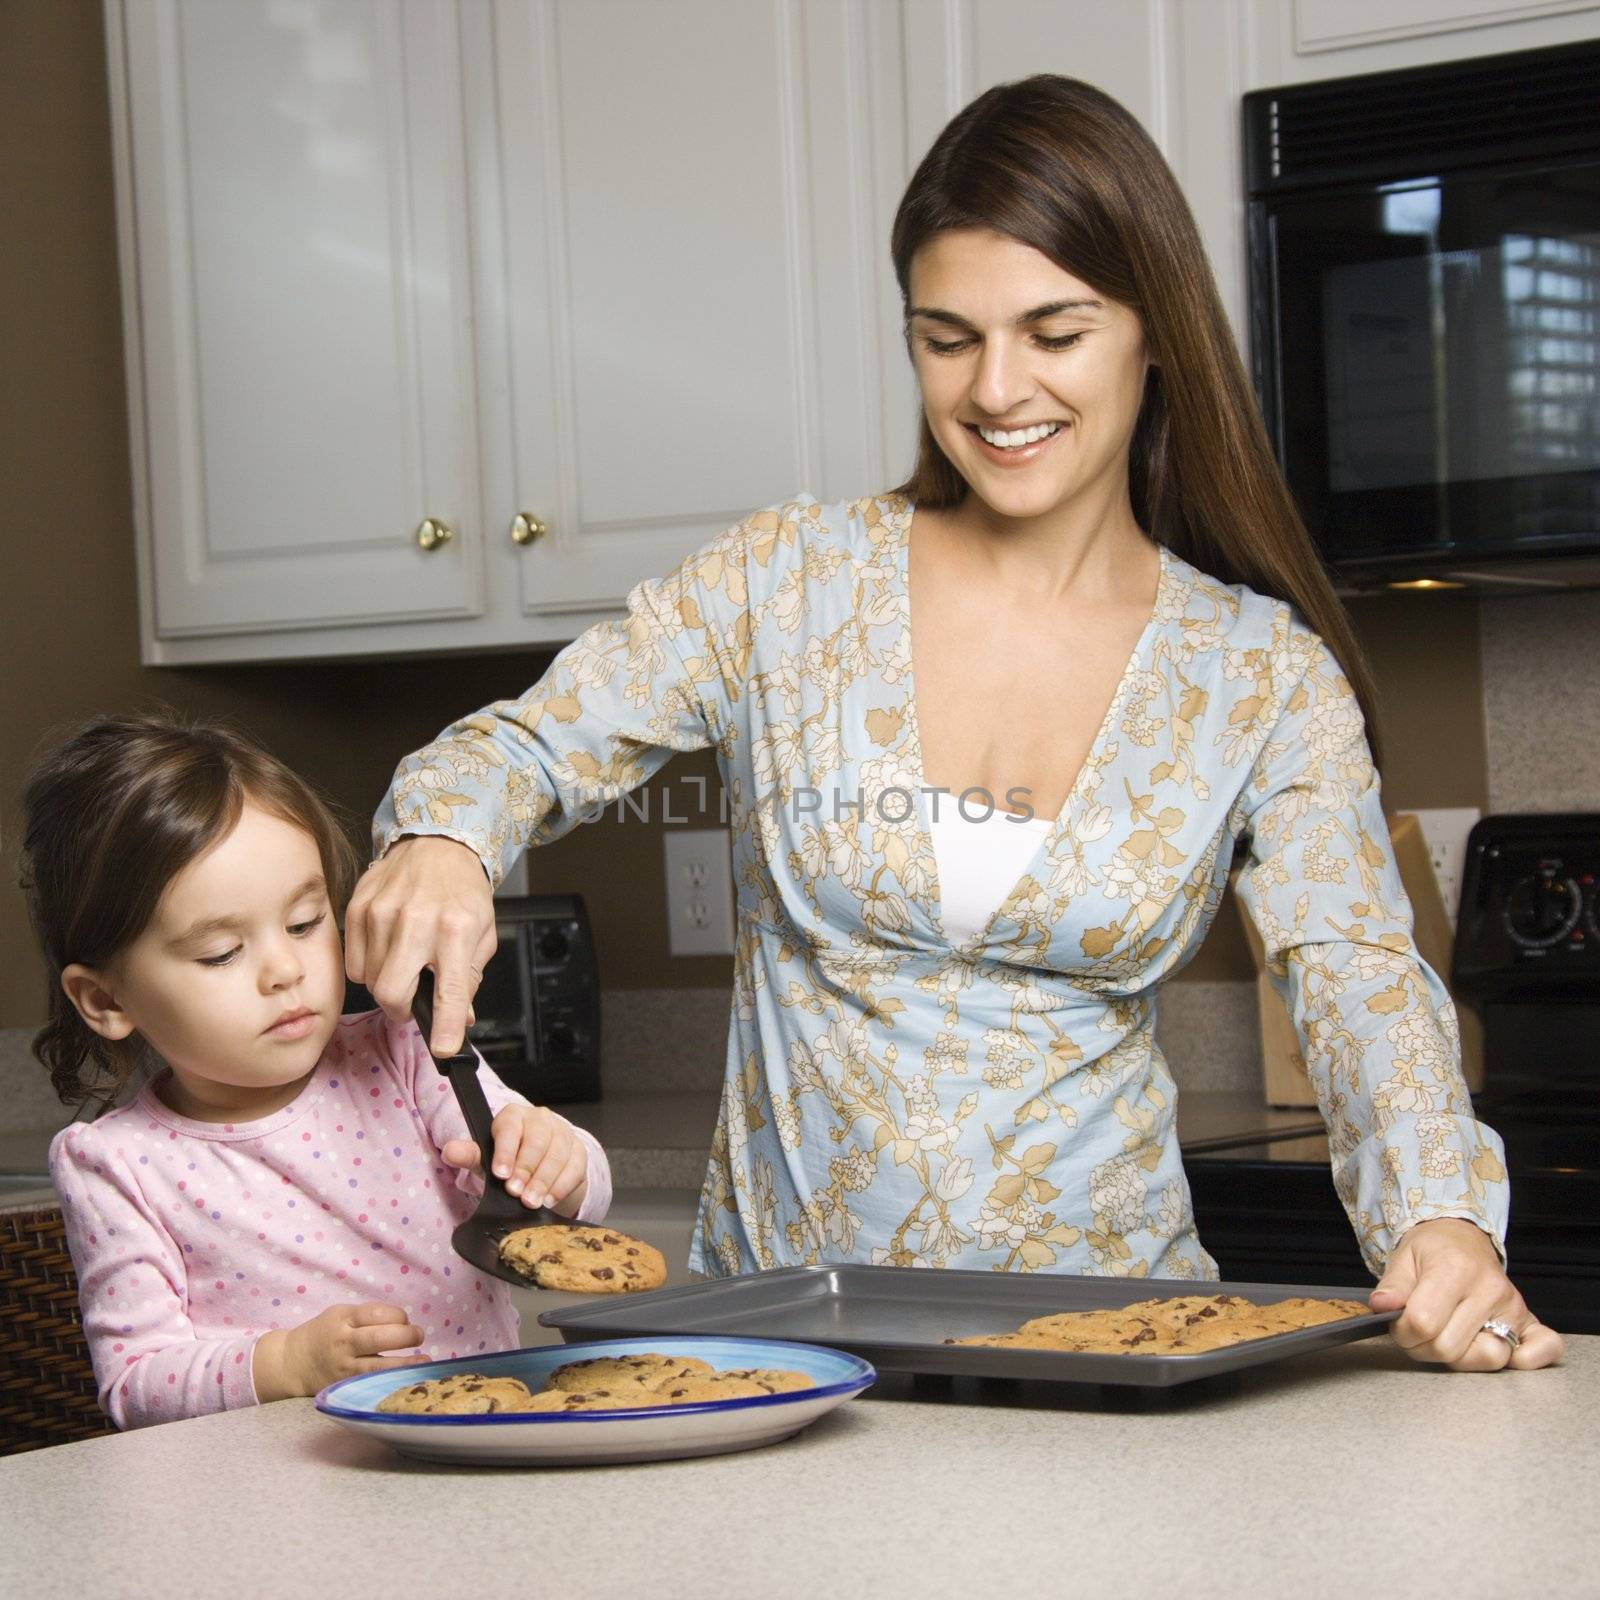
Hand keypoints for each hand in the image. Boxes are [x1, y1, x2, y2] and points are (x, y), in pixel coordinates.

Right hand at [254, 1301, 423, 1400]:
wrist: (292, 1362)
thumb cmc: (325, 1333)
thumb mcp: (341, 1314)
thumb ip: (368, 1316)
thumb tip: (404, 1322)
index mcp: (343, 1319)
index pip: (376, 1314)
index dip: (398, 1315)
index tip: (405, 1320)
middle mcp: (343, 1343)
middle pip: (379, 1338)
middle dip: (406, 1336)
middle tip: (419, 1336)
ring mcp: (344, 1368)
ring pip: (378, 1366)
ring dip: (406, 1364)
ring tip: (424, 1361)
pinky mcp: (344, 1386)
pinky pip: (371, 1384)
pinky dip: (390, 1381)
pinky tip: (406, 1380)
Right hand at [344, 835, 496, 1054]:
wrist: (437, 844)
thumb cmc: (462, 891)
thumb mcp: (483, 934)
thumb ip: (470, 979)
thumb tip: (457, 1020)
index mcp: (457, 929)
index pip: (450, 990)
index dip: (444, 1026)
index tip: (443, 1049)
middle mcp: (418, 921)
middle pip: (391, 994)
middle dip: (402, 1009)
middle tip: (414, 1000)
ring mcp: (382, 913)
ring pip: (369, 981)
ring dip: (387, 985)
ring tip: (405, 962)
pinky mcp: (358, 907)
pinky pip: (352, 963)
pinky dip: (368, 967)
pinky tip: (388, 948)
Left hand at [441, 1103, 588, 1217]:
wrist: (538, 1166)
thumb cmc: (509, 1160)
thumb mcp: (487, 1159)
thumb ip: (470, 1155)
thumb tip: (450, 1151)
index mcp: (514, 1116)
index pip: (510, 1128)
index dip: (506, 1151)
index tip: (501, 1174)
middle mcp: (540, 1119)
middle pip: (537, 1141)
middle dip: (526, 1170)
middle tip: (516, 1193)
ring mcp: (562, 1133)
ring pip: (557, 1154)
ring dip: (544, 1180)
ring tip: (531, 1202)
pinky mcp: (579, 1150)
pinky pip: (575, 1166)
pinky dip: (562, 1185)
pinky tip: (550, 1199)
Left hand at [1369, 1217, 1563, 1370]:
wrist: (1461, 1238)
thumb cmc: (1431, 1250)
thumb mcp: (1403, 1259)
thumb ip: (1391, 1287)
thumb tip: (1382, 1307)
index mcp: (1455, 1269)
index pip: (1424, 1323)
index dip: (1402, 1332)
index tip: (1398, 1324)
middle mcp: (1490, 1288)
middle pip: (1450, 1348)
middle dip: (1423, 1348)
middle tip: (1417, 1333)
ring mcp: (1513, 1306)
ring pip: (1486, 1358)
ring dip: (1458, 1358)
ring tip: (1445, 1336)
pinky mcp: (1528, 1320)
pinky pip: (1545, 1349)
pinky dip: (1524, 1360)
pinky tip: (1492, 1346)